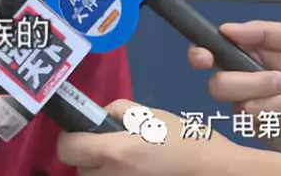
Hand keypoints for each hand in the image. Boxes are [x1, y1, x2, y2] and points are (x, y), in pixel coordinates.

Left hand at [57, 99, 236, 175]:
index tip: (83, 133)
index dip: (71, 138)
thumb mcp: (150, 115)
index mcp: (114, 152)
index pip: (67, 148)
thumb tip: (100, 116)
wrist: (214, 171)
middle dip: (90, 155)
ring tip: (128, 160)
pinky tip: (137, 170)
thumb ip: (118, 110)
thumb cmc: (184, 141)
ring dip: (103, 169)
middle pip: (79, 167)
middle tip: (112, 146)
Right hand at [187, 20, 280, 157]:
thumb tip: (226, 28)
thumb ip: (264, 32)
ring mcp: (253, 114)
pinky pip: (271, 131)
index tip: (204, 58)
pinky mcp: (269, 138)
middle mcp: (241, 88)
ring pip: (249, 111)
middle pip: (220, 87)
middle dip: (254, 83)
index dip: (199, 57)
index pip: (207, 56)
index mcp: (244, 59)